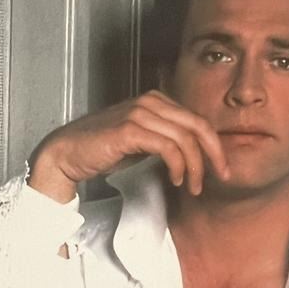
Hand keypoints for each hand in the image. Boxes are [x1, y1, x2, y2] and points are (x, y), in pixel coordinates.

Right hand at [28, 90, 229, 203]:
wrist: (68, 152)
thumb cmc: (103, 149)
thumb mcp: (142, 142)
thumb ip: (166, 141)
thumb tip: (194, 155)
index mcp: (156, 101)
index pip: (197, 120)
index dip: (214, 146)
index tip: (220, 169)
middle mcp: (150, 102)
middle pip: (198, 126)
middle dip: (214, 154)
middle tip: (220, 177)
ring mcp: (140, 113)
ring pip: (185, 138)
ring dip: (194, 167)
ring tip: (192, 186)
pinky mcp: (130, 129)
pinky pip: (168, 147)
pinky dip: (177, 166)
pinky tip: (175, 179)